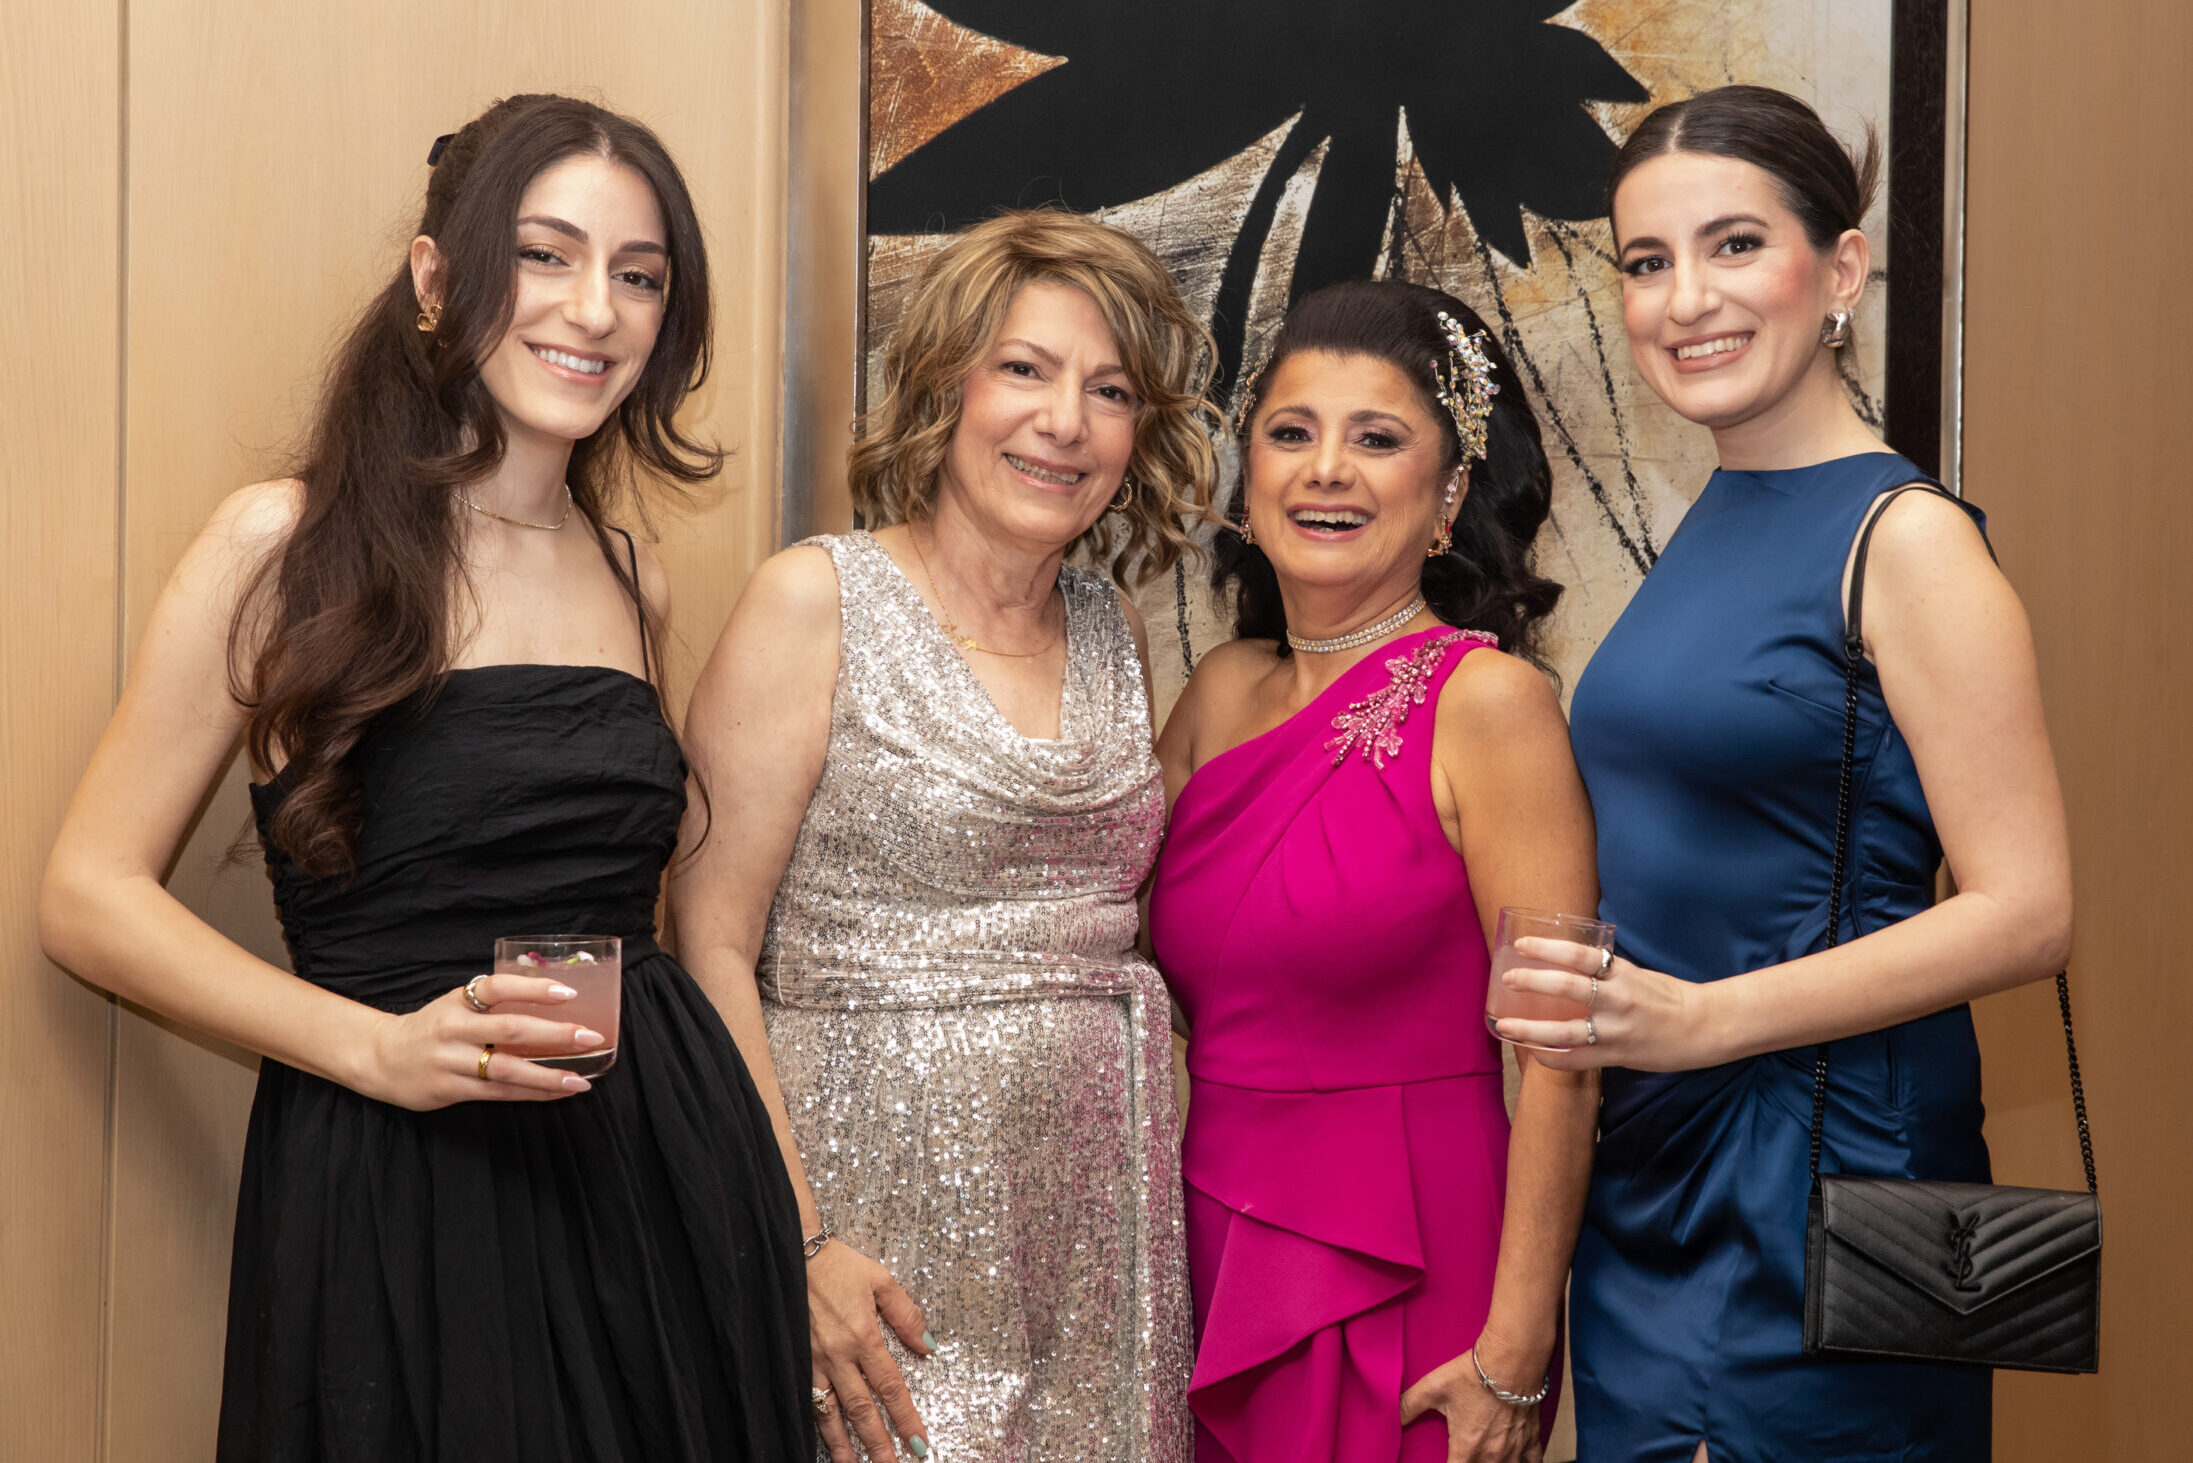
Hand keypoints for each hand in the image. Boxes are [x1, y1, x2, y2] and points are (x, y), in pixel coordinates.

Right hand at [352, 974, 601, 1108]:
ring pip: (506, 1069)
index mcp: (458, 1001)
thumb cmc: (432, 1028)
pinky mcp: (449, 1089)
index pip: (498, 987)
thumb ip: (493, 1003)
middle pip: (510, 1030)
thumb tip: (551, 998)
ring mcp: (450, 1061)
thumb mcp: (455, 1004)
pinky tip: (557, 1092)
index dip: (533, 988)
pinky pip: (497, 1093)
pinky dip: (531, 1093)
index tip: (568, 993)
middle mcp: (454, 1029)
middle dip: (554, 1034)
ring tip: (581, 1080)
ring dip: (548, 1075)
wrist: (380, 1058)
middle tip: (590, 1037)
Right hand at [808, 1238, 933, 1461]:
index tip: (919, 1442)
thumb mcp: (880, 1280)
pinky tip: (824, 1441)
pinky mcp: (794, 1362)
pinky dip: (816, 1424)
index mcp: (864, 1336)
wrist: (792, 1255)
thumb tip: (928, 1345)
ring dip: (845, 1444)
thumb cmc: (838, 1266)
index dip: (905, 1418)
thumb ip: (906, 1314)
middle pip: (862, 1410)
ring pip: (831, 1413)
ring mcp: (813, 1362)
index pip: (890, 1388)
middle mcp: (839, 1356)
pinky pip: (806, 1400)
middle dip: (879, 1443)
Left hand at [1399, 1337, 1544, 1462]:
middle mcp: (1492, 1456)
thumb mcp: (1433, 1387)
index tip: (1443, 1461)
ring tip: (1484, 1460)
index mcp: (1467, 1448)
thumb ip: (1408, 1404)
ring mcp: (1514, 1450)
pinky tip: (1517, 1462)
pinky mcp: (1531, 1439)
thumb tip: (1389, 1417)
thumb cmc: (1474, 1374)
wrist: (1512, 1360)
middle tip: (1463, 1458)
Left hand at [1492, 937, 1714, 1071]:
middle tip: (1507, 978)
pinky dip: (1552, 1058)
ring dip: (1530, 1030)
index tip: (1521, 945)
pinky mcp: (1617, 1057)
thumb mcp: (1636, 973)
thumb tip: (1565, 964)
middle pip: (1567, 988)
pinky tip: (1534, 1054)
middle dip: (1532, 982)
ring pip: (1565, 1032)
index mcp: (1622, 974)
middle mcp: (1617, 1000)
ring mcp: (1616, 1031)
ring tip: (1505, 1027)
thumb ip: (1604, 972)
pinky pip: (1576, 1061)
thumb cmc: (1667, 997)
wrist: (1704, 1027)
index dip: (1548, 949)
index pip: (1580, 955)